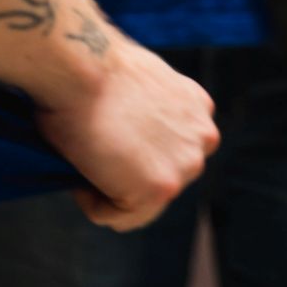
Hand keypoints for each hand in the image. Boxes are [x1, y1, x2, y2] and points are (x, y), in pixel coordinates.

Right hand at [36, 36, 218, 230]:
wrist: (86, 69)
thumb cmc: (98, 71)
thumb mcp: (144, 86)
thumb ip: (153, 115)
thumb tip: (133, 135)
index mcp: (199, 110)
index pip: (173, 154)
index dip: (137, 155)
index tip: (111, 143)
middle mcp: (202, 138)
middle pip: (162, 181)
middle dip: (128, 177)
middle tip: (97, 157)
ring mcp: (186, 166)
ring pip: (141, 204)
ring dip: (112, 192)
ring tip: (89, 164)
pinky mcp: (160, 189)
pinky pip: (120, 217)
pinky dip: (95, 205)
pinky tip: (84, 178)